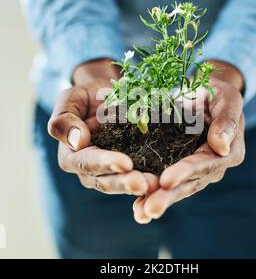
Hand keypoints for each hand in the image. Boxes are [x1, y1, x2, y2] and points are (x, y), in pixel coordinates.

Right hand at [48, 59, 158, 196]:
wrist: (106, 96)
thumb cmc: (85, 97)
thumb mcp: (70, 100)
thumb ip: (65, 120)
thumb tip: (77, 142)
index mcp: (72, 155)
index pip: (87, 162)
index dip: (105, 163)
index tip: (125, 163)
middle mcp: (90, 169)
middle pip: (106, 180)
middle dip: (125, 183)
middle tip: (143, 184)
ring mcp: (111, 171)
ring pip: (124, 183)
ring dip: (140, 185)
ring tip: (157, 185)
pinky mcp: (130, 167)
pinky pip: (140, 175)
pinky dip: (151, 179)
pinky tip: (164, 180)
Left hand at [133, 61, 245, 222]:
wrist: (205, 96)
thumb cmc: (218, 94)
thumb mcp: (227, 99)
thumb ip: (227, 121)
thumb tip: (221, 147)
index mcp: (226, 152)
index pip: (205, 164)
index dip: (186, 172)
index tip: (166, 181)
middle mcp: (211, 167)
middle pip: (189, 184)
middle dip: (169, 196)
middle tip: (149, 209)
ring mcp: (194, 170)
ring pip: (177, 188)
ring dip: (158, 200)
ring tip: (140, 214)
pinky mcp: (179, 167)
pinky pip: (166, 183)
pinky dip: (152, 194)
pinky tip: (137, 208)